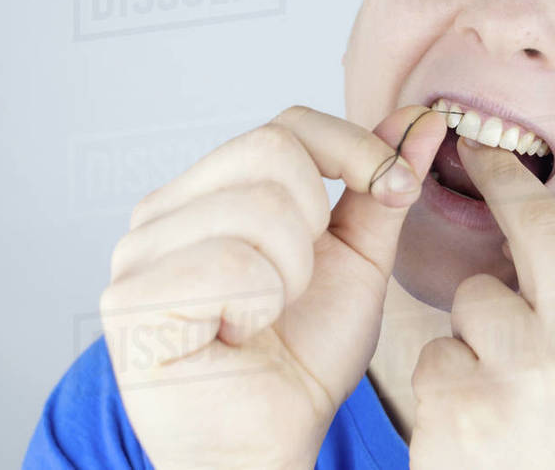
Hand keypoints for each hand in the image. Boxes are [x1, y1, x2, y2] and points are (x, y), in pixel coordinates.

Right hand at [98, 105, 445, 469]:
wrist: (268, 441)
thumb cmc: (304, 356)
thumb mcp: (357, 259)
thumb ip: (378, 188)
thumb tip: (423, 118)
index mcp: (214, 189)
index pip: (288, 124)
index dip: (354, 150)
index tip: (397, 190)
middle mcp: (164, 208)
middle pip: (273, 151)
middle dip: (317, 225)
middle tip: (299, 284)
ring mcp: (138, 251)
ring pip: (257, 208)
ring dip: (291, 275)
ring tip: (267, 314)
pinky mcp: (131, 300)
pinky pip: (229, 265)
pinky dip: (259, 307)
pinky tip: (238, 336)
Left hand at [409, 136, 554, 469]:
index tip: (531, 177)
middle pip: (538, 219)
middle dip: (498, 181)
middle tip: (471, 151)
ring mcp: (530, 368)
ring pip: (474, 293)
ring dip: (472, 331)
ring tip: (496, 390)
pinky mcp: (467, 401)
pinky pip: (436, 352)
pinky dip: (443, 382)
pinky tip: (470, 424)